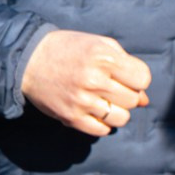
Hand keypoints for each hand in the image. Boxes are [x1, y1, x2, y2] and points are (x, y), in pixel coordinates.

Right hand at [21, 30, 152, 136]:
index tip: (126, 76)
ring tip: (104, 100)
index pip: (142, 79)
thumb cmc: (69, 48)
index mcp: (104, 58)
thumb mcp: (100, 45)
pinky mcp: (71, 118)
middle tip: (111, 87)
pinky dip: (103, 123)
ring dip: (117, 111)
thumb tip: (145, 99)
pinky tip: (94, 110)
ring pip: (121, 118)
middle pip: (133, 99)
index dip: (137, 78)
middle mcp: (95, 81)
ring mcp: (83, 101)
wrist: (29, 60)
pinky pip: (103, 130)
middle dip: (127, 94)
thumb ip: (127, 66)